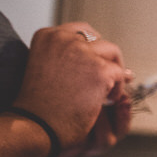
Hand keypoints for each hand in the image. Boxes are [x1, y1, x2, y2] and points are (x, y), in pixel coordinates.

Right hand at [12, 23, 132, 152]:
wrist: (36, 126)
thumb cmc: (40, 105)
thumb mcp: (48, 69)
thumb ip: (73, 58)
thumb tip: (114, 62)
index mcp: (48, 36)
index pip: (82, 31)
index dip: (92, 48)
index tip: (94, 64)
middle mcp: (64, 38)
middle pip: (100, 41)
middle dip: (106, 60)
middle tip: (107, 80)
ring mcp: (82, 53)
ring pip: (113, 54)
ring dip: (114, 73)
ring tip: (105, 92)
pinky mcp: (99, 70)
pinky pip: (120, 75)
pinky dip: (116, 90)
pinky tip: (103, 102)